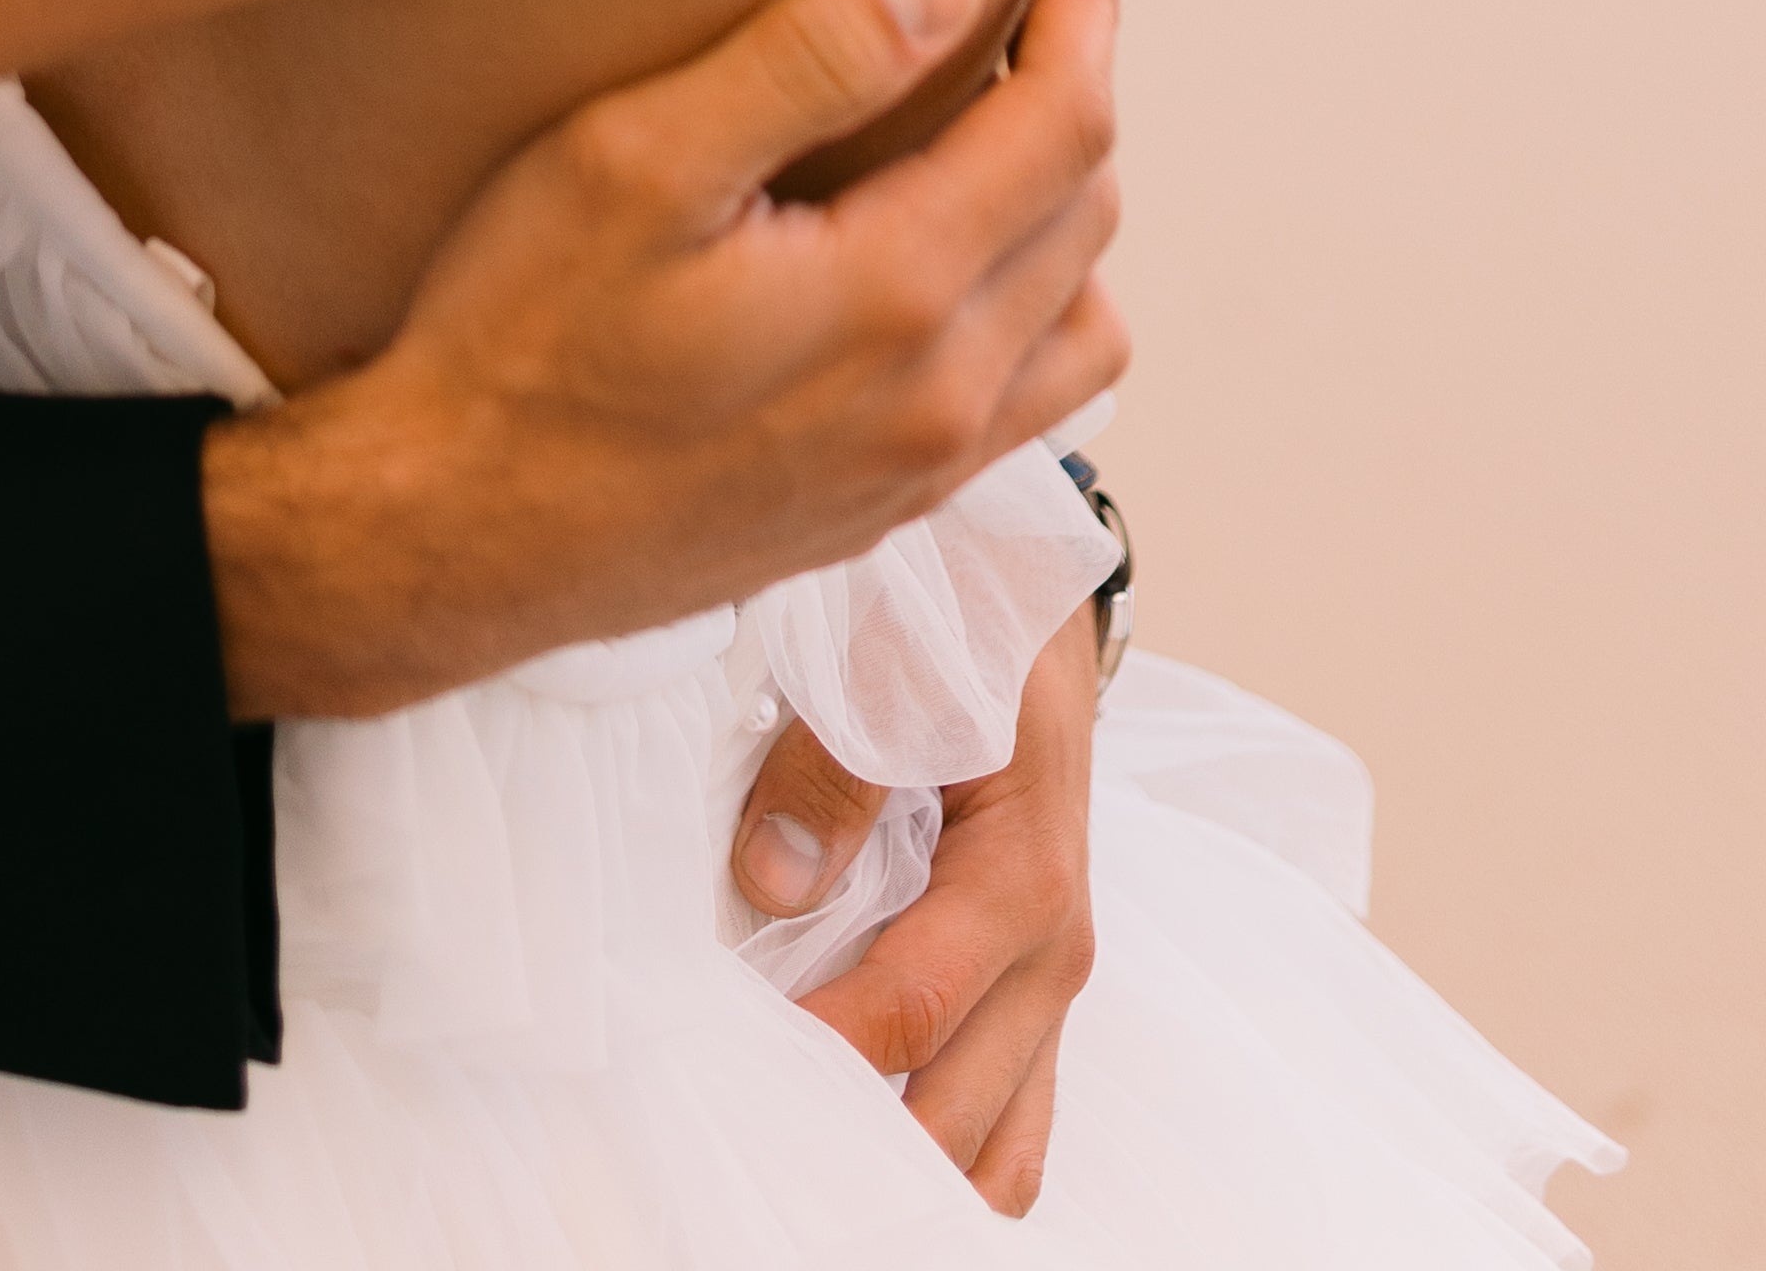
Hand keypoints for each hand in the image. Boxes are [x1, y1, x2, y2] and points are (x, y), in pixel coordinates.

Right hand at [203, 0, 1122, 721]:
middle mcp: (944, 397)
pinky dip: (1032, 304)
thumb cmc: (522, 332)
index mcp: (899, 294)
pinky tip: (940, 257)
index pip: (1066, 124)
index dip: (1083, 3)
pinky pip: (1030, 400)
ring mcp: (921, 469)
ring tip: (987, 123)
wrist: (458, 535)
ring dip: (1064, 205)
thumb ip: (801, 62)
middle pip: (1088, 210)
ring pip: (1082, 317)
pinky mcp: (885, 510)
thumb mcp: (633, 161)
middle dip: (1075, 80)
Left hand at [741, 611, 1102, 1214]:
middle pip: (956, 1119)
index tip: (727, 1070)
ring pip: (997, 1151)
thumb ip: (836, 768)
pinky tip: (852, 1137)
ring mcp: (1047, 987)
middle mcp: (1053, 956)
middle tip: (748, 1141)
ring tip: (800, 1161)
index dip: (819, 1054)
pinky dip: (940, 1150)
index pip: (913, 1011)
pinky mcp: (1028, 993)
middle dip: (856, 1147)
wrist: (1031, 609)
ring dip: (909, 1170)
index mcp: (1026, 880)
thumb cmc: (963, 630)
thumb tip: (770, 879)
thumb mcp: (898, 664)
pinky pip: (1004, 1118)